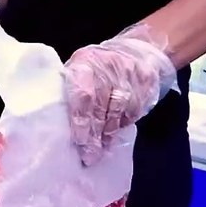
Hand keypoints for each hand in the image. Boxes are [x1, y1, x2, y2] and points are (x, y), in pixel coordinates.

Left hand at [63, 25, 177, 164]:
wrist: (134, 50)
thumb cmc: (96, 65)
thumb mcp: (79, 67)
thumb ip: (72, 88)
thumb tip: (60, 121)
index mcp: (85, 62)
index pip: (84, 95)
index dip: (82, 120)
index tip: (80, 141)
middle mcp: (108, 67)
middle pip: (101, 107)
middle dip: (95, 135)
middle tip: (89, 156)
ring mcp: (129, 74)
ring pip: (119, 111)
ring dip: (109, 134)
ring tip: (102, 150)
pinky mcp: (145, 81)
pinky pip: (134, 110)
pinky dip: (123, 124)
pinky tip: (115, 134)